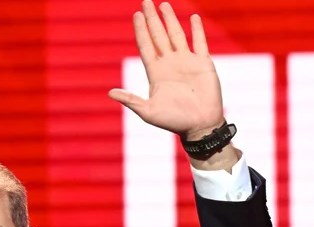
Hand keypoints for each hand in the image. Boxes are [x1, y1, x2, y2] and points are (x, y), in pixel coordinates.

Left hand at [108, 1, 224, 140]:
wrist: (199, 126)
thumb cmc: (174, 122)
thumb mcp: (148, 112)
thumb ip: (131, 100)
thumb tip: (110, 93)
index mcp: (156, 72)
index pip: (146, 45)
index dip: (140, 30)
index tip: (136, 15)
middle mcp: (170, 64)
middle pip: (158, 36)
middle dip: (152, 19)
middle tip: (145, 1)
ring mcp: (187, 62)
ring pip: (176, 35)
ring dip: (170, 20)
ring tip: (163, 5)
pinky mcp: (203, 64)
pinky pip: (199, 42)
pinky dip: (196, 30)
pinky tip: (193, 18)